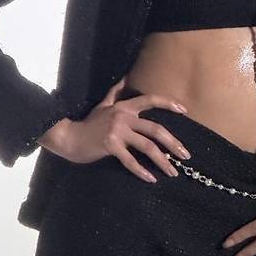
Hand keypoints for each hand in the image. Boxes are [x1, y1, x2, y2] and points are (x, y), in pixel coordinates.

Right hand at [50, 77, 192, 182]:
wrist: (69, 137)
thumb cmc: (89, 123)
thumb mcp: (103, 105)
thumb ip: (116, 92)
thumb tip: (125, 76)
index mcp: (125, 106)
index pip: (150, 100)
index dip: (168, 103)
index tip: (184, 111)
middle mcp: (123, 116)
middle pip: (155, 129)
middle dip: (173, 143)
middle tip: (185, 155)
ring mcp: (117, 131)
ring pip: (147, 146)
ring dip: (162, 160)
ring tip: (173, 172)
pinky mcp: (110, 146)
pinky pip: (130, 160)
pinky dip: (142, 171)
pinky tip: (151, 179)